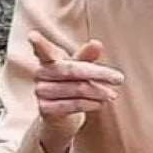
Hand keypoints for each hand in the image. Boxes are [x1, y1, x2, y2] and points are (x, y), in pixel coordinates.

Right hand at [29, 31, 124, 152]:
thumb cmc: (71, 84)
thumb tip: (96, 43)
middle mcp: (40, 74)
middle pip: (72, 70)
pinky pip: (74, 105)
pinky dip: (91, 104)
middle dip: (98, 73)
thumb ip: (86, 57)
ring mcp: (41, 91)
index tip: (33, 36)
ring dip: (99, 92)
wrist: (60, 116)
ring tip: (113, 94)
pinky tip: (101, 103)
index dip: (38, 43)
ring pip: (77, 89)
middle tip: (119, 78)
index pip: (42, 50)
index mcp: (48, 59)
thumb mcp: (79, 68)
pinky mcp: (45, 109)